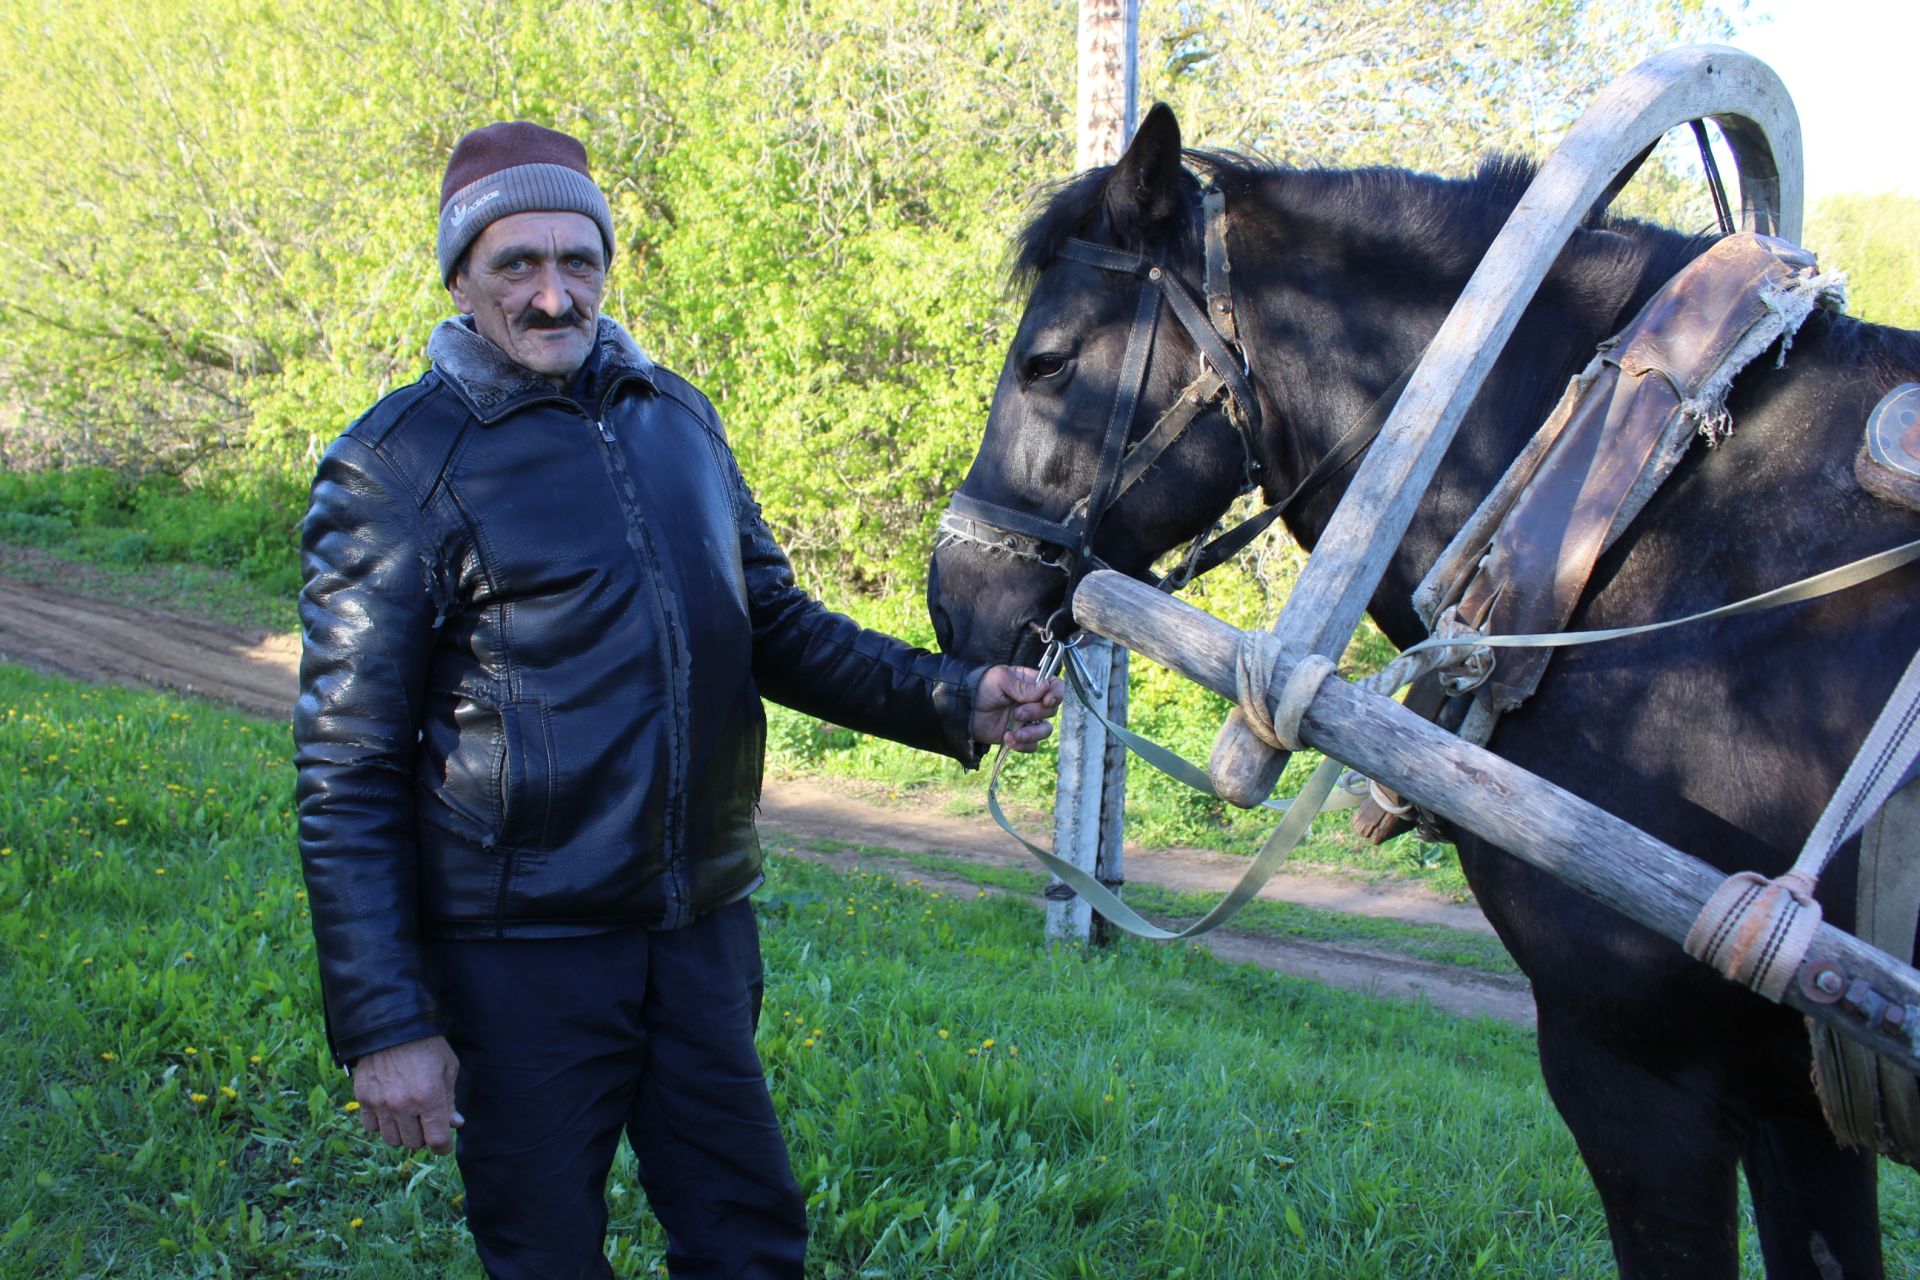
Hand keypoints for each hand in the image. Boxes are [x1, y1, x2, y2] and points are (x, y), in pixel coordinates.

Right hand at [352, 1034, 462, 1154]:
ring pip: (392, 1140)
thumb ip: (450, 1100)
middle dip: (423, 1136)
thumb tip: (454, 1124)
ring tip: (407, 1117)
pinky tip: (388, 1111)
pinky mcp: (363, 1099)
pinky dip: (381, 1124)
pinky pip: (371, 1127)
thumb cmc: (426, 1045)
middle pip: (414, 1143)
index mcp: (429, 1098)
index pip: (437, 1140)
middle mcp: (403, 1105)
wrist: (392, 1026)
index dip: (444, 1146)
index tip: (444, 1143)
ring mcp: (380, 1104)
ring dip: (402, 1133)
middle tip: (425, 1122)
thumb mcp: (448, 1068)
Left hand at [971, 664, 1065, 751]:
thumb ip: (1023, 685)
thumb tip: (1046, 687)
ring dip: (1033, 734)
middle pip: (1051, 710)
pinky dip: (1024, 745)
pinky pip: (1033, 745)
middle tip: (1017, 713)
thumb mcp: (1000, 679)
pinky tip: (1008, 738)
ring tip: (1015, 734)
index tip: (1046, 701)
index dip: (1056, 694)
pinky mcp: (1019, 736)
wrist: (963, 710)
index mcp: (1029, 683)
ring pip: (1046, 730)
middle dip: (1036, 713)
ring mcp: (1026, 720)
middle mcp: (1031, 701)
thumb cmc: (980, 688)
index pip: (1055, 686)